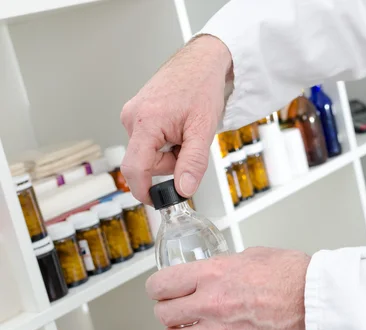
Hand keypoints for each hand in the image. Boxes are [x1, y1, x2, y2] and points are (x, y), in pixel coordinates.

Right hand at [120, 35, 232, 203]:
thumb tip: (183, 189)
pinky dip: (166, 141)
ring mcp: (133, 115)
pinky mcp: (137, 113)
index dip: (144, 191)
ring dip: (170, 151)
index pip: (134, 169)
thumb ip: (192, 162)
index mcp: (145, 123)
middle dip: (170, 163)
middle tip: (190, 144)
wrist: (202, 62)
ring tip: (186, 130)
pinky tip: (178, 125)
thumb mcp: (203, 130)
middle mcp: (132, 118)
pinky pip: (150, 140)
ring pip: (149, 152)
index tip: (156, 202)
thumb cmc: (202, 87)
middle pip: (145, 163)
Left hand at [146, 247, 310, 329]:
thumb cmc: (293, 274)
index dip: (157, 287)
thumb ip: (226, 265)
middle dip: (167, 310)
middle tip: (177, 307)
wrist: (316, 298)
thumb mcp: (253, 255)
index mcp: (213, 273)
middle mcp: (211, 302)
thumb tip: (218, 270)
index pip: (161, 284)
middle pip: (163, 314)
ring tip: (189, 328)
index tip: (162, 289)